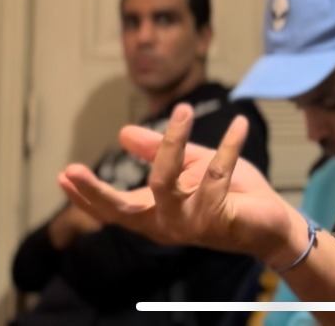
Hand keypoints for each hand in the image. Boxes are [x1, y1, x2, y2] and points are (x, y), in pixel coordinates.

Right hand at [58, 103, 306, 266]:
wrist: (271, 220)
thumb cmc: (232, 194)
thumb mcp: (192, 165)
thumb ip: (160, 150)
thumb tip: (122, 133)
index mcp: (156, 214)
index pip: (113, 208)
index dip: (87, 194)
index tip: (63, 174)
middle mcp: (166, 224)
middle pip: (121, 210)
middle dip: (94, 191)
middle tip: (72, 168)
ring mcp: (189, 224)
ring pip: (164, 181)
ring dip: (174, 142)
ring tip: (183, 110)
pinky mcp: (216, 219)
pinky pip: (216, 173)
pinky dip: (230, 145)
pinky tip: (240, 125)